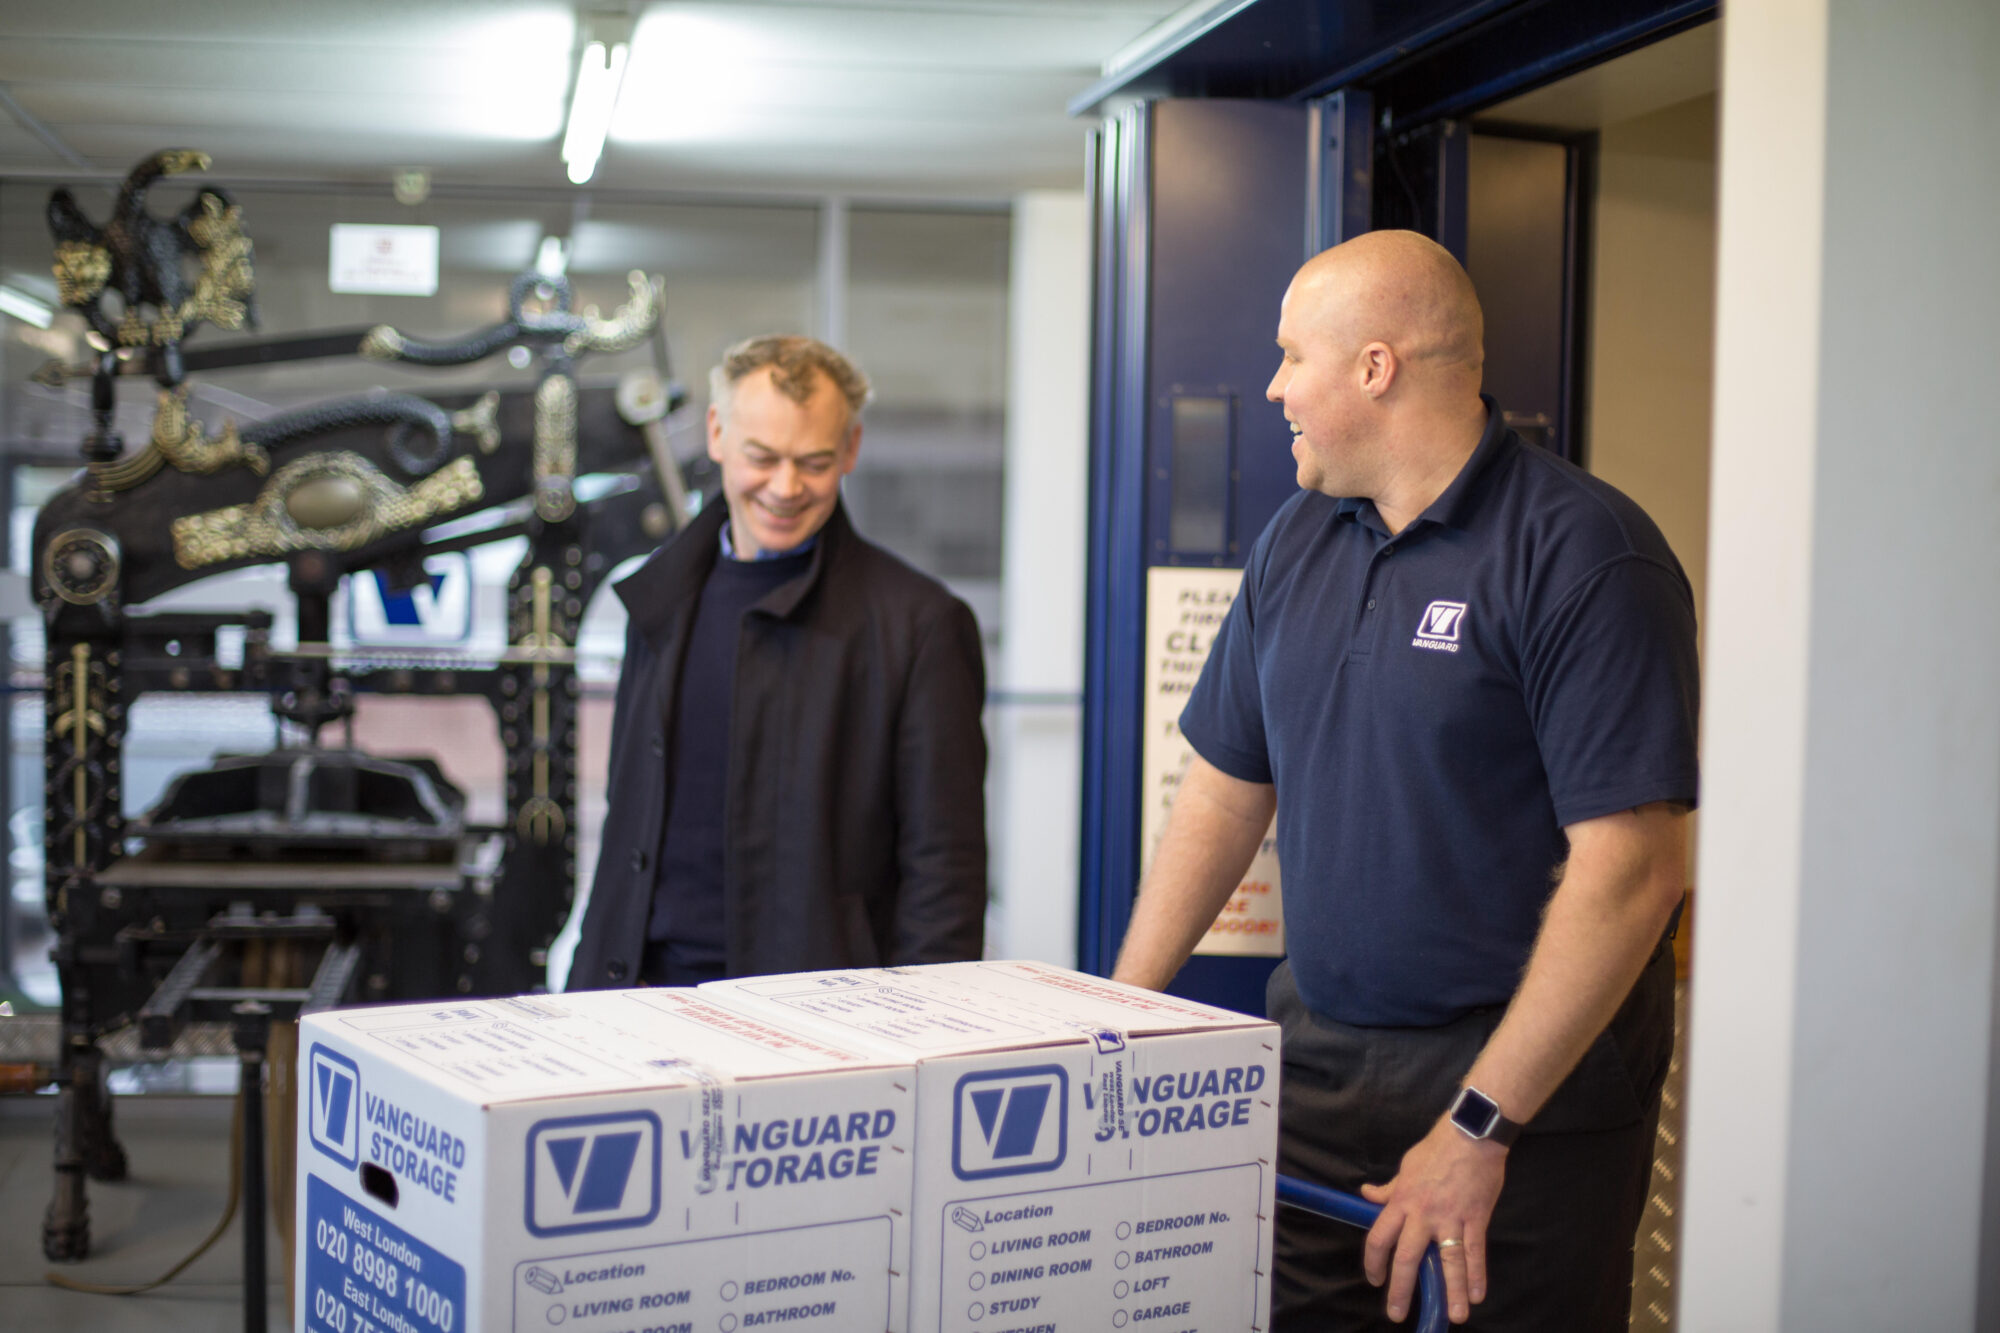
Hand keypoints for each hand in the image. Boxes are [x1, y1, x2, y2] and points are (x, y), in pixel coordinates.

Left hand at [1359, 1119, 1507, 1323]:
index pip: (1379, 1238)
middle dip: (1401, 1289)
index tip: (1374, 1280)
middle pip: (1407, 1258)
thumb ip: (1389, 1189)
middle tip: (1397, 1313)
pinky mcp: (1476, 1218)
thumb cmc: (1436, 1150)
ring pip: (1447, 1262)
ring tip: (1453, 1317)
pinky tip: (1476, 1295)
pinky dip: (1477, 1275)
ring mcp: (1451, 1218)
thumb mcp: (1405, 1167)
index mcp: (1402, 1202)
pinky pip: (1475, 1251)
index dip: (1374, 1263)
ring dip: (1449, 1292)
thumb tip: (1367, 1195)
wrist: (1470, 1136)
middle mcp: (1422, 1215)